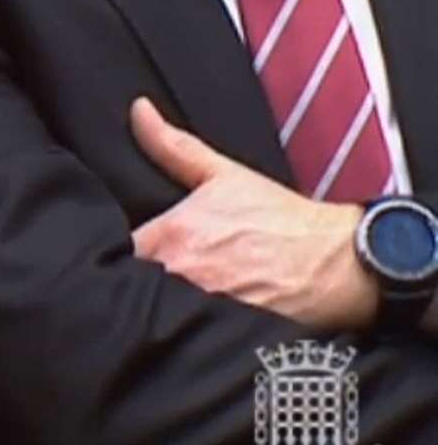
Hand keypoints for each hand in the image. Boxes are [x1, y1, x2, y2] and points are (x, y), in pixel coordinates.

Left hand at [129, 97, 374, 331]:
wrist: (337, 264)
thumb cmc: (281, 220)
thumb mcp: (224, 175)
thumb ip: (172, 146)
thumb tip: (138, 111)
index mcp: (171, 237)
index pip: (113, 251)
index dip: (110, 252)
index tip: (119, 249)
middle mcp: (180, 276)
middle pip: (131, 284)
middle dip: (133, 279)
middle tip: (145, 272)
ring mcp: (200, 310)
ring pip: (156, 311)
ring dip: (158, 302)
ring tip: (173, 293)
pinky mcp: (221, 335)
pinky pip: (186, 333)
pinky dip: (185, 327)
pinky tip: (194, 318)